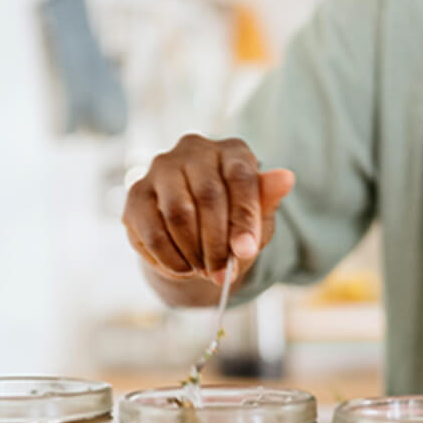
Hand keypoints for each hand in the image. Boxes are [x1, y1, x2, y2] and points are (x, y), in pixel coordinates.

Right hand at [122, 135, 294, 284]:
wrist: (196, 235)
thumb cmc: (233, 219)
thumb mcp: (257, 215)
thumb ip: (267, 199)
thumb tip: (286, 177)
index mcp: (231, 150)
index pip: (240, 178)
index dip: (244, 218)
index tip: (247, 252)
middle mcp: (194, 149)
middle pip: (208, 196)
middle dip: (218, 243)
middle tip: (223, 274)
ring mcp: (161, 168)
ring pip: (177, 214)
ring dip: (194, 251)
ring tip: (205, 271)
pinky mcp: (137, 193)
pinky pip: (153, 230)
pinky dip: (170, 257)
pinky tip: (183, 269)